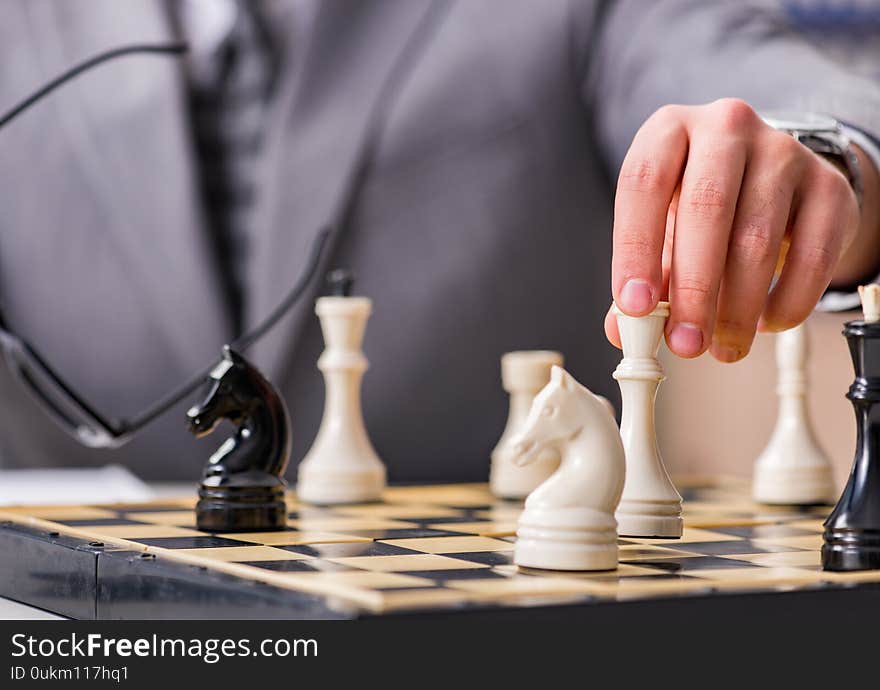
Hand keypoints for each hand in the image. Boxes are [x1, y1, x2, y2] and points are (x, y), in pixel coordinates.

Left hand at [605, 98, 876, 361]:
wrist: (773, 178)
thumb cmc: (700, 206)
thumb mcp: (661, 229)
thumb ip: (641, 277)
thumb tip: (622, 330)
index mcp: (668, 130)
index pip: (642, 184)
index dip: (635, 250)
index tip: (635, 307)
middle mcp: (726, 128)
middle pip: (706, 209)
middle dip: (692, 288)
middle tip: (685, 343)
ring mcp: (783, 151)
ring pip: (757, 239)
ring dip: (737, 308)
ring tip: (722, 347)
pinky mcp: (829, 186)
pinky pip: (812, 256)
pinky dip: (787, 301)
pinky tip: (766, 323)